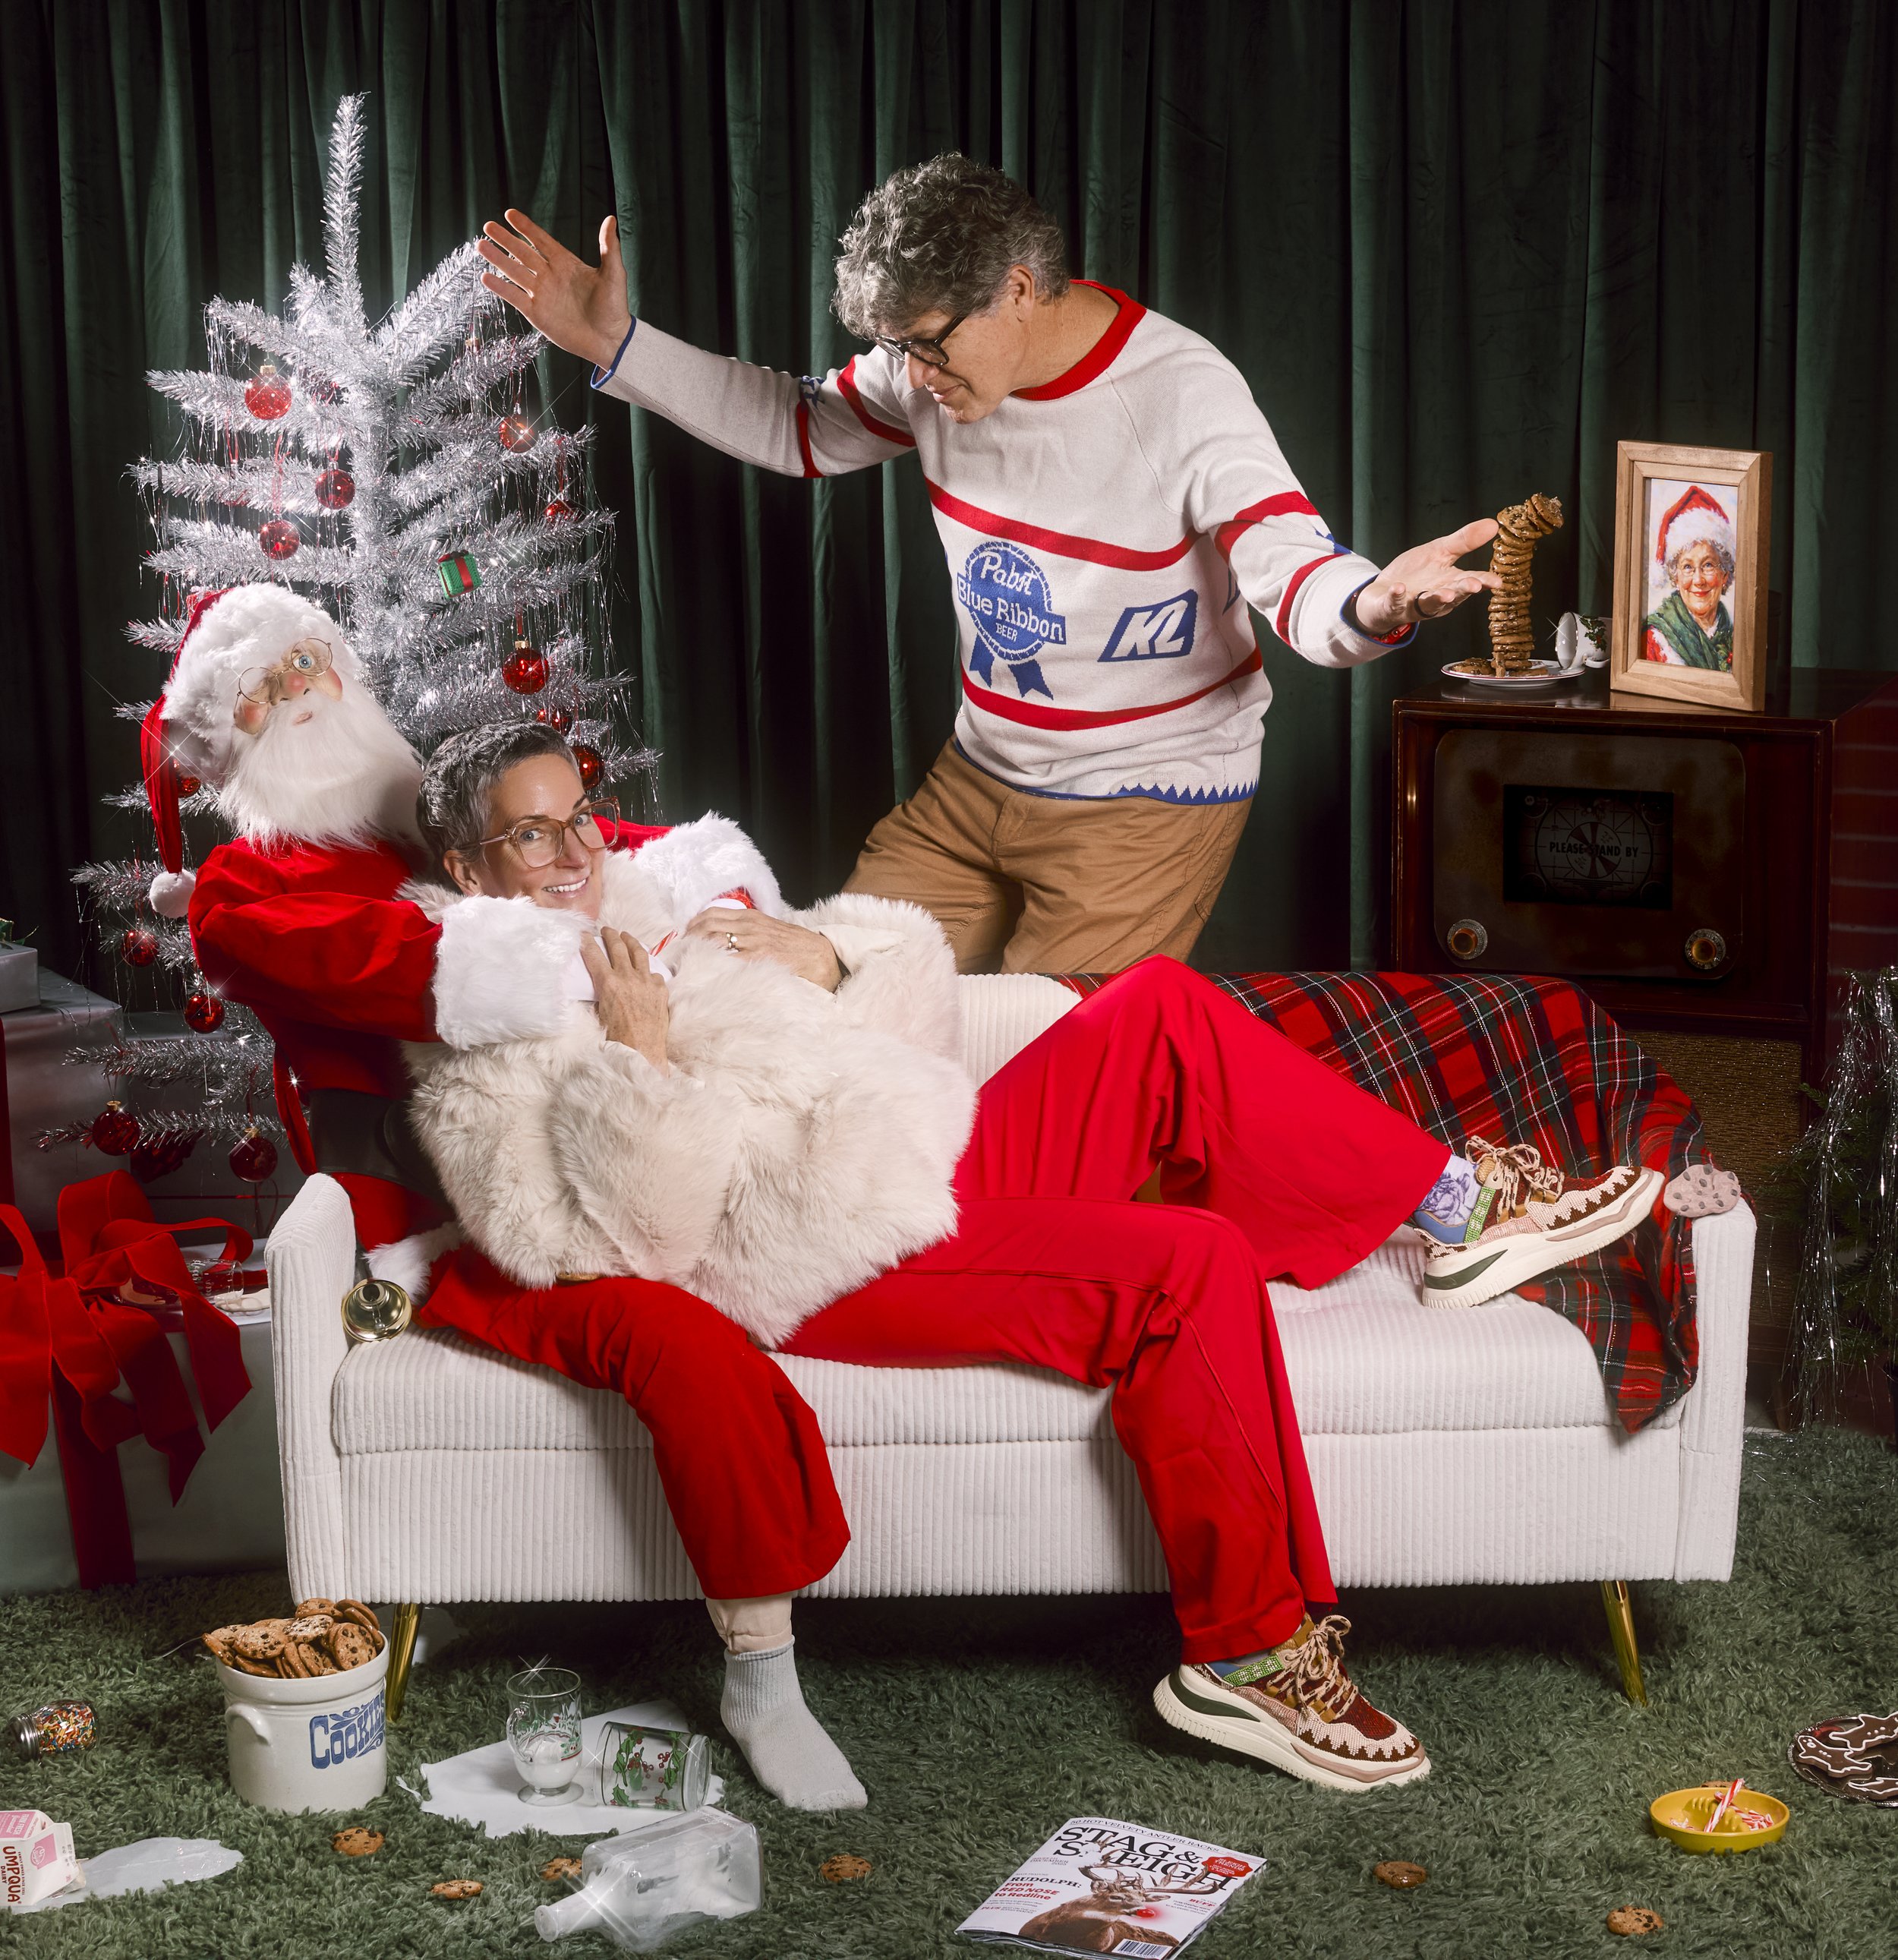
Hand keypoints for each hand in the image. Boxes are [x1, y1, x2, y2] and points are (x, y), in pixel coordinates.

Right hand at [478, 209, 631, 372]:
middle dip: (505, 239)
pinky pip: (515, 297)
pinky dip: (501, 288)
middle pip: (523, 253)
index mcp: (566, 264)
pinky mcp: (537, 314)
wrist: (610, 341)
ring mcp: (542, 294)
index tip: (509, 214)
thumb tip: (611, 219)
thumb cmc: (615, 308)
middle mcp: (550, 276)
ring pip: (515, 272)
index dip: (526, 227)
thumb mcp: (614, 274)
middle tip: (488, 226)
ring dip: (498, 259)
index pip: (541, 241)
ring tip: (481, 245)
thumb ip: (609, 247)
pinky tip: (486, 277)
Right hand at [581, 928, 669, 1069]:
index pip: (594, 955)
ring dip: (631, 942)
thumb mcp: (600, 1012)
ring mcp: (646, 981)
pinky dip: (646, 969)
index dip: (588, 942)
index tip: (584, 934)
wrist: (642, 1050)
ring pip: (639, 953)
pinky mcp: (660, 988)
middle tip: (607, 930)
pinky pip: (653, 973)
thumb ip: (601, 993)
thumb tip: (601, 984)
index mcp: (608, 983)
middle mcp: (628, 977)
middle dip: (610, 935)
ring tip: (627, 936)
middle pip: (618, 947)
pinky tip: (644, 970)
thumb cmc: (616, 1037)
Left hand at [684, 910, 842, 991]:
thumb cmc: (796, 947)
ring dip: (695, 951)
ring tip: (683, 963)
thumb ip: (749, 932)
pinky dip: (712, 962)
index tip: (682, 938)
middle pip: (706, 927)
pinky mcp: (759, 957)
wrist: (822, 956)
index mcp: (751, 918)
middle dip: (688, 940)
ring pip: (713, 941)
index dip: (692, 926)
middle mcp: (749, 926)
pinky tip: (702, 971)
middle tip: (677, 953)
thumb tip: (725, 940)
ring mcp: (753, 942)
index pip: (711, 915)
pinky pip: (728, 958)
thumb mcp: (770, 930)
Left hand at [1353, 518, 1502, 634]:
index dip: (1484, 582)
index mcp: (1450, 582)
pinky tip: (1399, 587)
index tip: (1497, 582)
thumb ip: (1464, 541)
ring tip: (1446, 594)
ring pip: (1429, 603)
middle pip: (1453, 594)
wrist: (1384, 591)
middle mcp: (1436, 596)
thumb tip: (1493, 524)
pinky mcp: (1393, 607)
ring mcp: (1415, 604)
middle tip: (1475, 586)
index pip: (1470, 581)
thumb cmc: (1416, 574)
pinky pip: (1395, 603)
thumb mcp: (1440, 552)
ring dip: (1438, 599)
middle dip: (1463, 591)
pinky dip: (1397, 596)